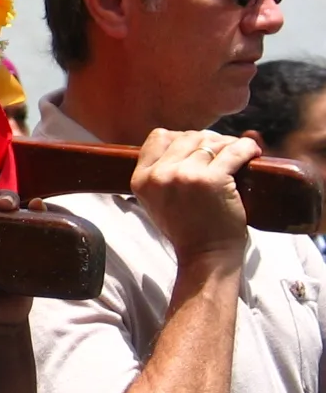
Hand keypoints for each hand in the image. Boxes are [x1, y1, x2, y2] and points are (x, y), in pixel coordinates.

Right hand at [130, 129, 258, 264]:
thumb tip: (185, 142)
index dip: (180, 139)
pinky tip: (251, 152)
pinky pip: (233, 151)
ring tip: (239, 153)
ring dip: (228, 144)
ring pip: (210, 141)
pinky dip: (246, 148)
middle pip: (186, 136)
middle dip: (207, 141)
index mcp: (141, 179)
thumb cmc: (187, 230)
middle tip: (223, 152)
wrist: (205, 256)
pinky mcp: (213, 180)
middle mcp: (160, 174)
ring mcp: (185, 176)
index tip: (197, 149)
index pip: (159, 137)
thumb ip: (160, 174)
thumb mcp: (156, 201)